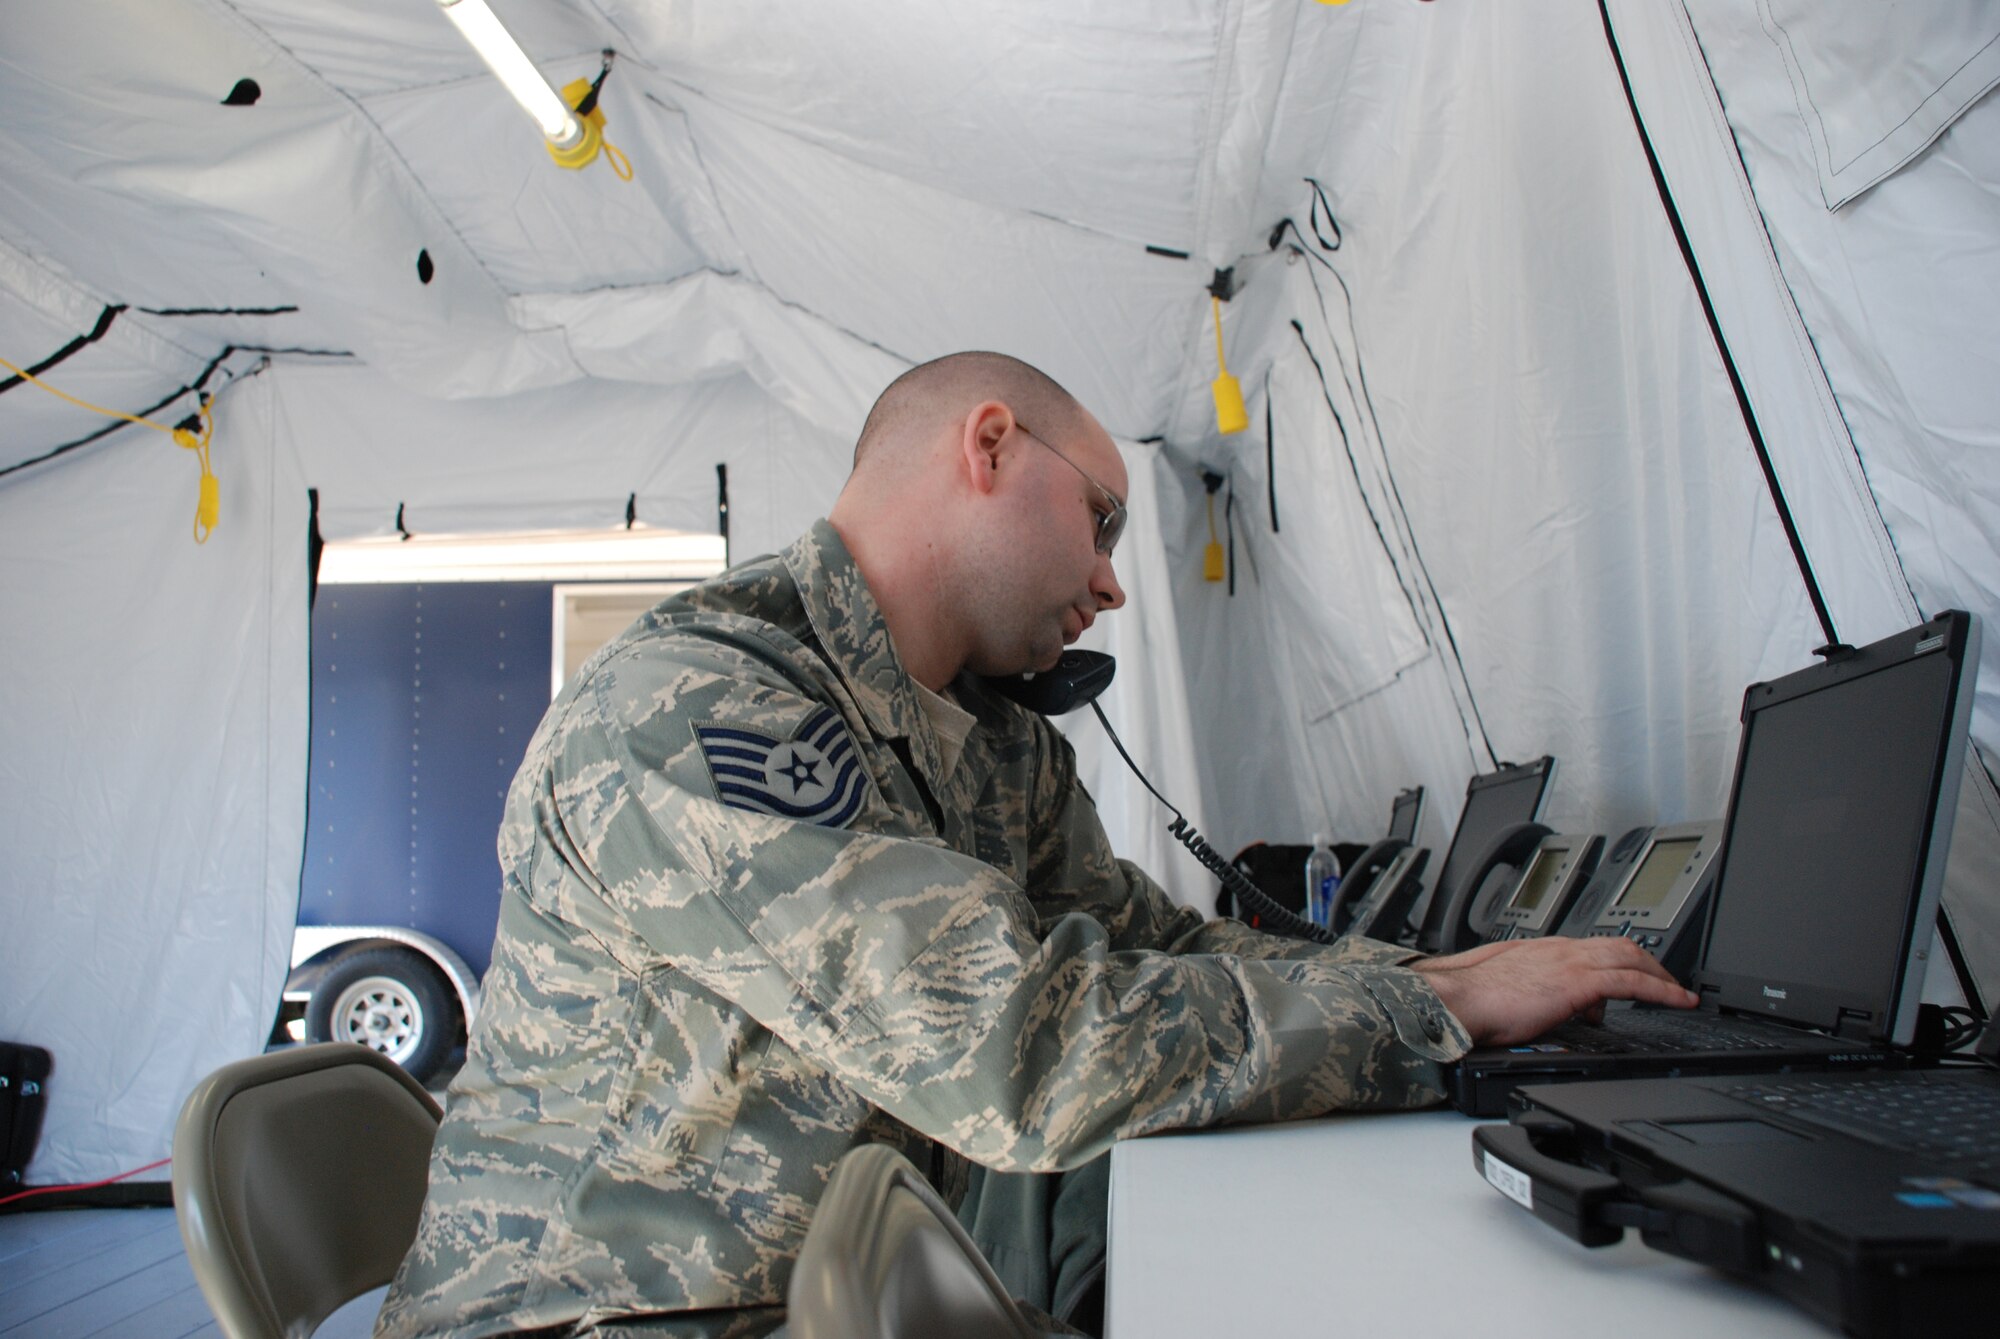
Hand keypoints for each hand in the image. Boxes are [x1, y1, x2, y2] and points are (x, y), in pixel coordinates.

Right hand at [1410, 936, 1697, 1045]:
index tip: (1634, 976)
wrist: (1456, 999)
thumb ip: (1530, 994)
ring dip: (1662, 975)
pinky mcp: (1578, 982)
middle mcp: (1560, 949)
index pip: (1592, 949)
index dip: (1620, 961)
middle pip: (1620, 945)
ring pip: (1632, 957)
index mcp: (1542, 951)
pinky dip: (1662, 990)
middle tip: (1669, 984)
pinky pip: (1632, 981)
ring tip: (1680, 994)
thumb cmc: (1469, 1001)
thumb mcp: (1505, 991)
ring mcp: (1570, 962)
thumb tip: (1543, 1007)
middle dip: (1650, 963)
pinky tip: (1679, 1001)